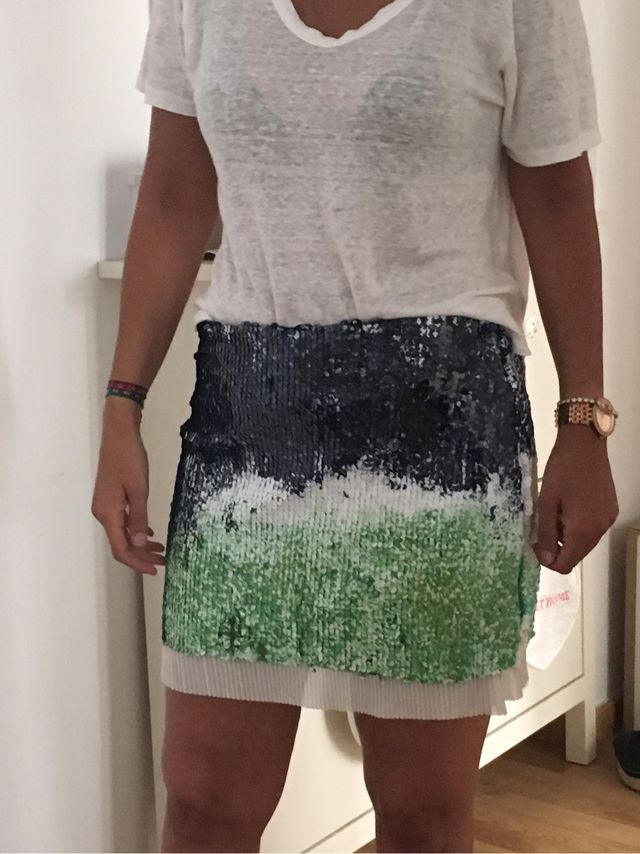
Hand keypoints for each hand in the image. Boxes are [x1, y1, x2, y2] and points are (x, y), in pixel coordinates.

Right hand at [91, 404, 165, 574]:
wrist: (118, 433)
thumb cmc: (130, 459)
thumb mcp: (139, 490)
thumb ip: (139, 518)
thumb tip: (140, 544)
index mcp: (108, 513)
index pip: (121, 548)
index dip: (137, 562)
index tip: (155, 569)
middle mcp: (103, 513)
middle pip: (121, 543)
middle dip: (141, 555)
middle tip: (163, 561)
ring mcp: (105, 505)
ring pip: (122, 533)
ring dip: (140, 543)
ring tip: (160, 550)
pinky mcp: (110, 497)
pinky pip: (122, 521)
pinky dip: (136, 529)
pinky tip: (150, 533)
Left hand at [532, 425, 618, 573]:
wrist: (585, 444)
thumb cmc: (561, 470)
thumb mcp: (546, 502)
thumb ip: (546, 533)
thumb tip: (546, 559)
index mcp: (583, 530)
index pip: (565, 564)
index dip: (547, 559)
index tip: (535, 542)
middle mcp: (600, 530)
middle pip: (576, 555)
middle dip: (557, 549)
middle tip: (542, 528)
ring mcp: (608, 520)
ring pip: (585, 543)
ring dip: (567, 537)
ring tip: (555, 514)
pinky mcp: (611, 510)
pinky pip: (592, 530)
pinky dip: (579, 527)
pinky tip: (569, 508)